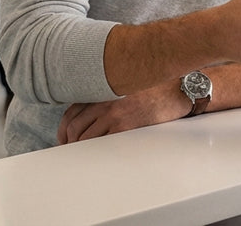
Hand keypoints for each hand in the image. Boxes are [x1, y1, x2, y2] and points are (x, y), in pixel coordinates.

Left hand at [56, 83, 188, 144]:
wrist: (177, 88)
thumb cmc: (155, 86)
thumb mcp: (126, 85)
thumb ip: (107, 95)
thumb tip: (92, 114)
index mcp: (102, 89)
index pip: (71, 111)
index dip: (63, 129)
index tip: (64, 138)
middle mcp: (103, 100)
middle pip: (73, 126)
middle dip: (68, 142)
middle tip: (69, 150)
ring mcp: (112, 113)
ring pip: (84, 136)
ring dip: (79, 148)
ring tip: (81, 156)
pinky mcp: (124, 125)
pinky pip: (101, 142)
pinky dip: (94, 151)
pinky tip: (95, 155)